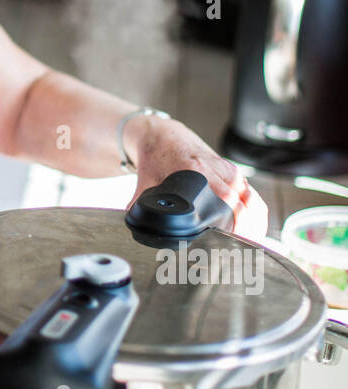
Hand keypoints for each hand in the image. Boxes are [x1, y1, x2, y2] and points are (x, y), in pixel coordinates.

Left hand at [126, 116, 267, 240]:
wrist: (163, 136)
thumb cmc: (155, 160)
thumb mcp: (145, 185)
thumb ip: (138, 208)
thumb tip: (132, 231)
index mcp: (194, 171)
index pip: (222, 202)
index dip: (229, 226)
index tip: (227, 245)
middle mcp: (215, 170)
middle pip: (240, 204)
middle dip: (243, 230)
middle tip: (239, 253)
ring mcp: (226, 169)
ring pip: (250, 199)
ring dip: (254, 223)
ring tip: (251, 246)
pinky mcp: (232, 171)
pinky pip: (251, 193)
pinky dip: (256, 211)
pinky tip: (256, 229)